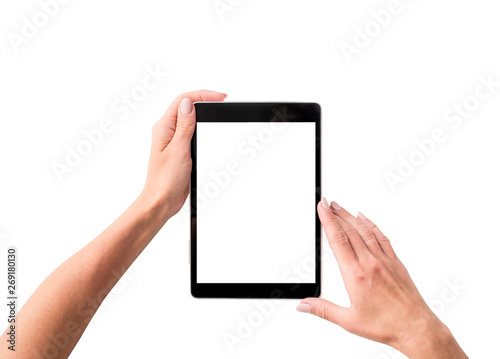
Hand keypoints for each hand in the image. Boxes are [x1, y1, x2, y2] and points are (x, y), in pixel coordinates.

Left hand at [140, 90, 226, 219]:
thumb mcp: (178, 150)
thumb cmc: (165, 181)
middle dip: (204, 99)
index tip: (220, 97)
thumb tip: (189, 104)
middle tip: (222, 100)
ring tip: (216, 108)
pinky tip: (207, 127)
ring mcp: (173, 140)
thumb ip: (184, 126)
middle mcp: (167, 131)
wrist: (161, 201)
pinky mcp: (179, 149)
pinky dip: (200, 126)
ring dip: (202, 112)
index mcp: (163, 128)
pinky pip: (190, 132)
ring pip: (188, 118)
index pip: (183, 101)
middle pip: (186, 106)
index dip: (202, 95)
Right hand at [297, 198, 466, 358]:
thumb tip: (303, 305)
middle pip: (350, 230)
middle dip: (336, 214)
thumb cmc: (386, 325)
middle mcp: (370, 263)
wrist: (416, 327)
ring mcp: (384, 260)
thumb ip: (323, 310)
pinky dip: (371, 225)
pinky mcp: (395, 262)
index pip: (338, 240)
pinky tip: (364, 218)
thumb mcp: (349, 320)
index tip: (322, 208)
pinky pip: (381, 237)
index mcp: (356, 275)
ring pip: (364, 231)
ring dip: (350, 216)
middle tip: (326, 203)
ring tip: (340, 206)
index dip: (328, 221)